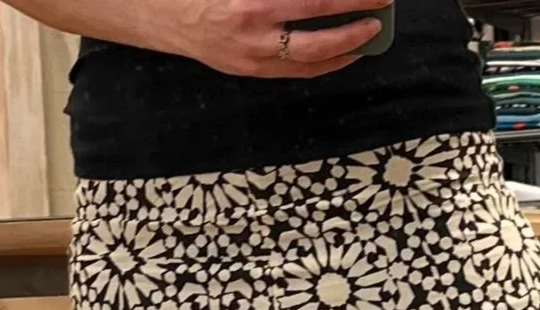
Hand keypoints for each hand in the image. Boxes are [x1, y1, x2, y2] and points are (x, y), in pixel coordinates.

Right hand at [148, 0, 388, 76]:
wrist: (159, 13)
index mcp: (251, 3)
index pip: (314, 0)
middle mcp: (254, 35)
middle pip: (319, 37)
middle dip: (355, 26)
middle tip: (380, 11)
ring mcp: (251, 58)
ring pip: (310, 63)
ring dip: (344, 51)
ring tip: (366, 37)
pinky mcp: (248, 71)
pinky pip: (294, 72)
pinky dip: (322, 64)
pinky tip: (339, 54)